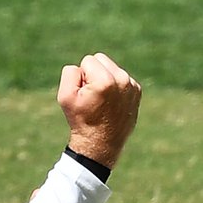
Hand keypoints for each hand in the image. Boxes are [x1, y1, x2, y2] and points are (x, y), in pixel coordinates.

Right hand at [57, 53, 140, 168]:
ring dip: (104, 78)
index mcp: (105, 80)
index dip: (82, 77)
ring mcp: (132, 86)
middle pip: (101, 59)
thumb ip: (70, 72)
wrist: (100, 144)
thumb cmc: (81, 120)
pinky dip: (114, 86)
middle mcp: (122, 80)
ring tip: (102, 100)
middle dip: (93, 73)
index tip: (85, 95)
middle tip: (93, 96)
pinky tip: (111, 102)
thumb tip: (83, 66)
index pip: (88, 60)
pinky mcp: (137, 91)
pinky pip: (120, 77)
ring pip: (111, 67)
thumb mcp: (65, 96)